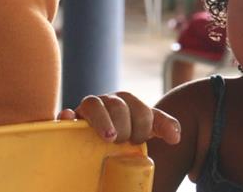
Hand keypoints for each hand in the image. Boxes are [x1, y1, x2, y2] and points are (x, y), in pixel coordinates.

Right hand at [57, 91, 180, 144]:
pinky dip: (67, 116)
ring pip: (94, 104)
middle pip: (119, 106)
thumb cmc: (127, 130)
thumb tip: (177, 138)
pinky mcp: (71, 119)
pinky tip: (69, 119)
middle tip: (123, 142)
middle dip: (125, 125)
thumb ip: (164, 126)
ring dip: (103, 120)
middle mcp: (110, 101)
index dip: (144, 126)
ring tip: (110, 137)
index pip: (142, 110)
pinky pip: (66, 113)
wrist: (99, 136)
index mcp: (130, 102)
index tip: (140, 141)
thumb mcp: (147, 127)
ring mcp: (89, 108)